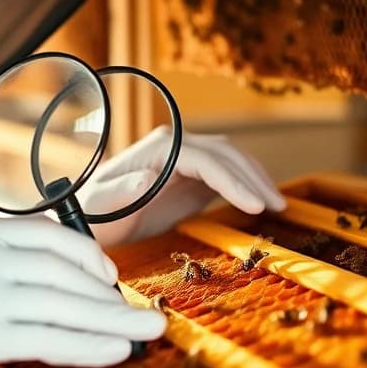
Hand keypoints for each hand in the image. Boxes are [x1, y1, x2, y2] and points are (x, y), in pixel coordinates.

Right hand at [0, 216, 164, 367]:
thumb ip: (12, 255)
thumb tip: (87, 270)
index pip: (48, 233)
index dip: (89, 256)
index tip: (112, 278)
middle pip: (61, 271)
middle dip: (109, 296)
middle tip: (144, 312)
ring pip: (62, 306)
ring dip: (111, 321)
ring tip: (145, 331)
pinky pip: (48, 339)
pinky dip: (88, 346)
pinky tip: (115, 349)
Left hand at [81, 126, 285, 246]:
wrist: (88, 221)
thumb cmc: (92, 215)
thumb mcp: (102, 207)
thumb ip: (122, 192)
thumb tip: (146, 177)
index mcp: (158, 148)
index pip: (206, 159)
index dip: (234, 180)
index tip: (255, 205)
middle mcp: (174, 146)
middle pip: (226, 154)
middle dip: (254, 178)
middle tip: (278, 208)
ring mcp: (184, 160)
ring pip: (231, 161)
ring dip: (256, 180)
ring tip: (279, 207)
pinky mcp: (190, 178)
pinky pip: (226, 176)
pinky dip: (246, 187)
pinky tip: (261, 204)